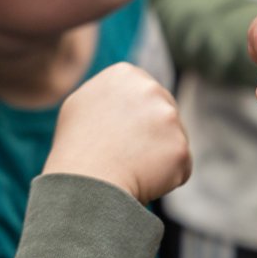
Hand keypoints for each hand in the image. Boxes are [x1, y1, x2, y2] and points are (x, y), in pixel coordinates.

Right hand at [43, 62, 190, 203]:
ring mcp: (169, 117)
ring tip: (129, 168)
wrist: (85, 182)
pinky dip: (166, 179)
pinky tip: (142, 180)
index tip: (116, 135)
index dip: (132, 120)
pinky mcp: (181, 147)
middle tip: (123, 155)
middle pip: (163, 115)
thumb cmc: (75, 148)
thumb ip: (107, 94)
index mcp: (125, 74)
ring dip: (158, 157)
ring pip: (173, 141)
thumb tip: (122, 96)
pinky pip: (179, 167)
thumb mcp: (81, 105)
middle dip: (150, 136)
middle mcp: (151, 88)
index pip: (144, 95)